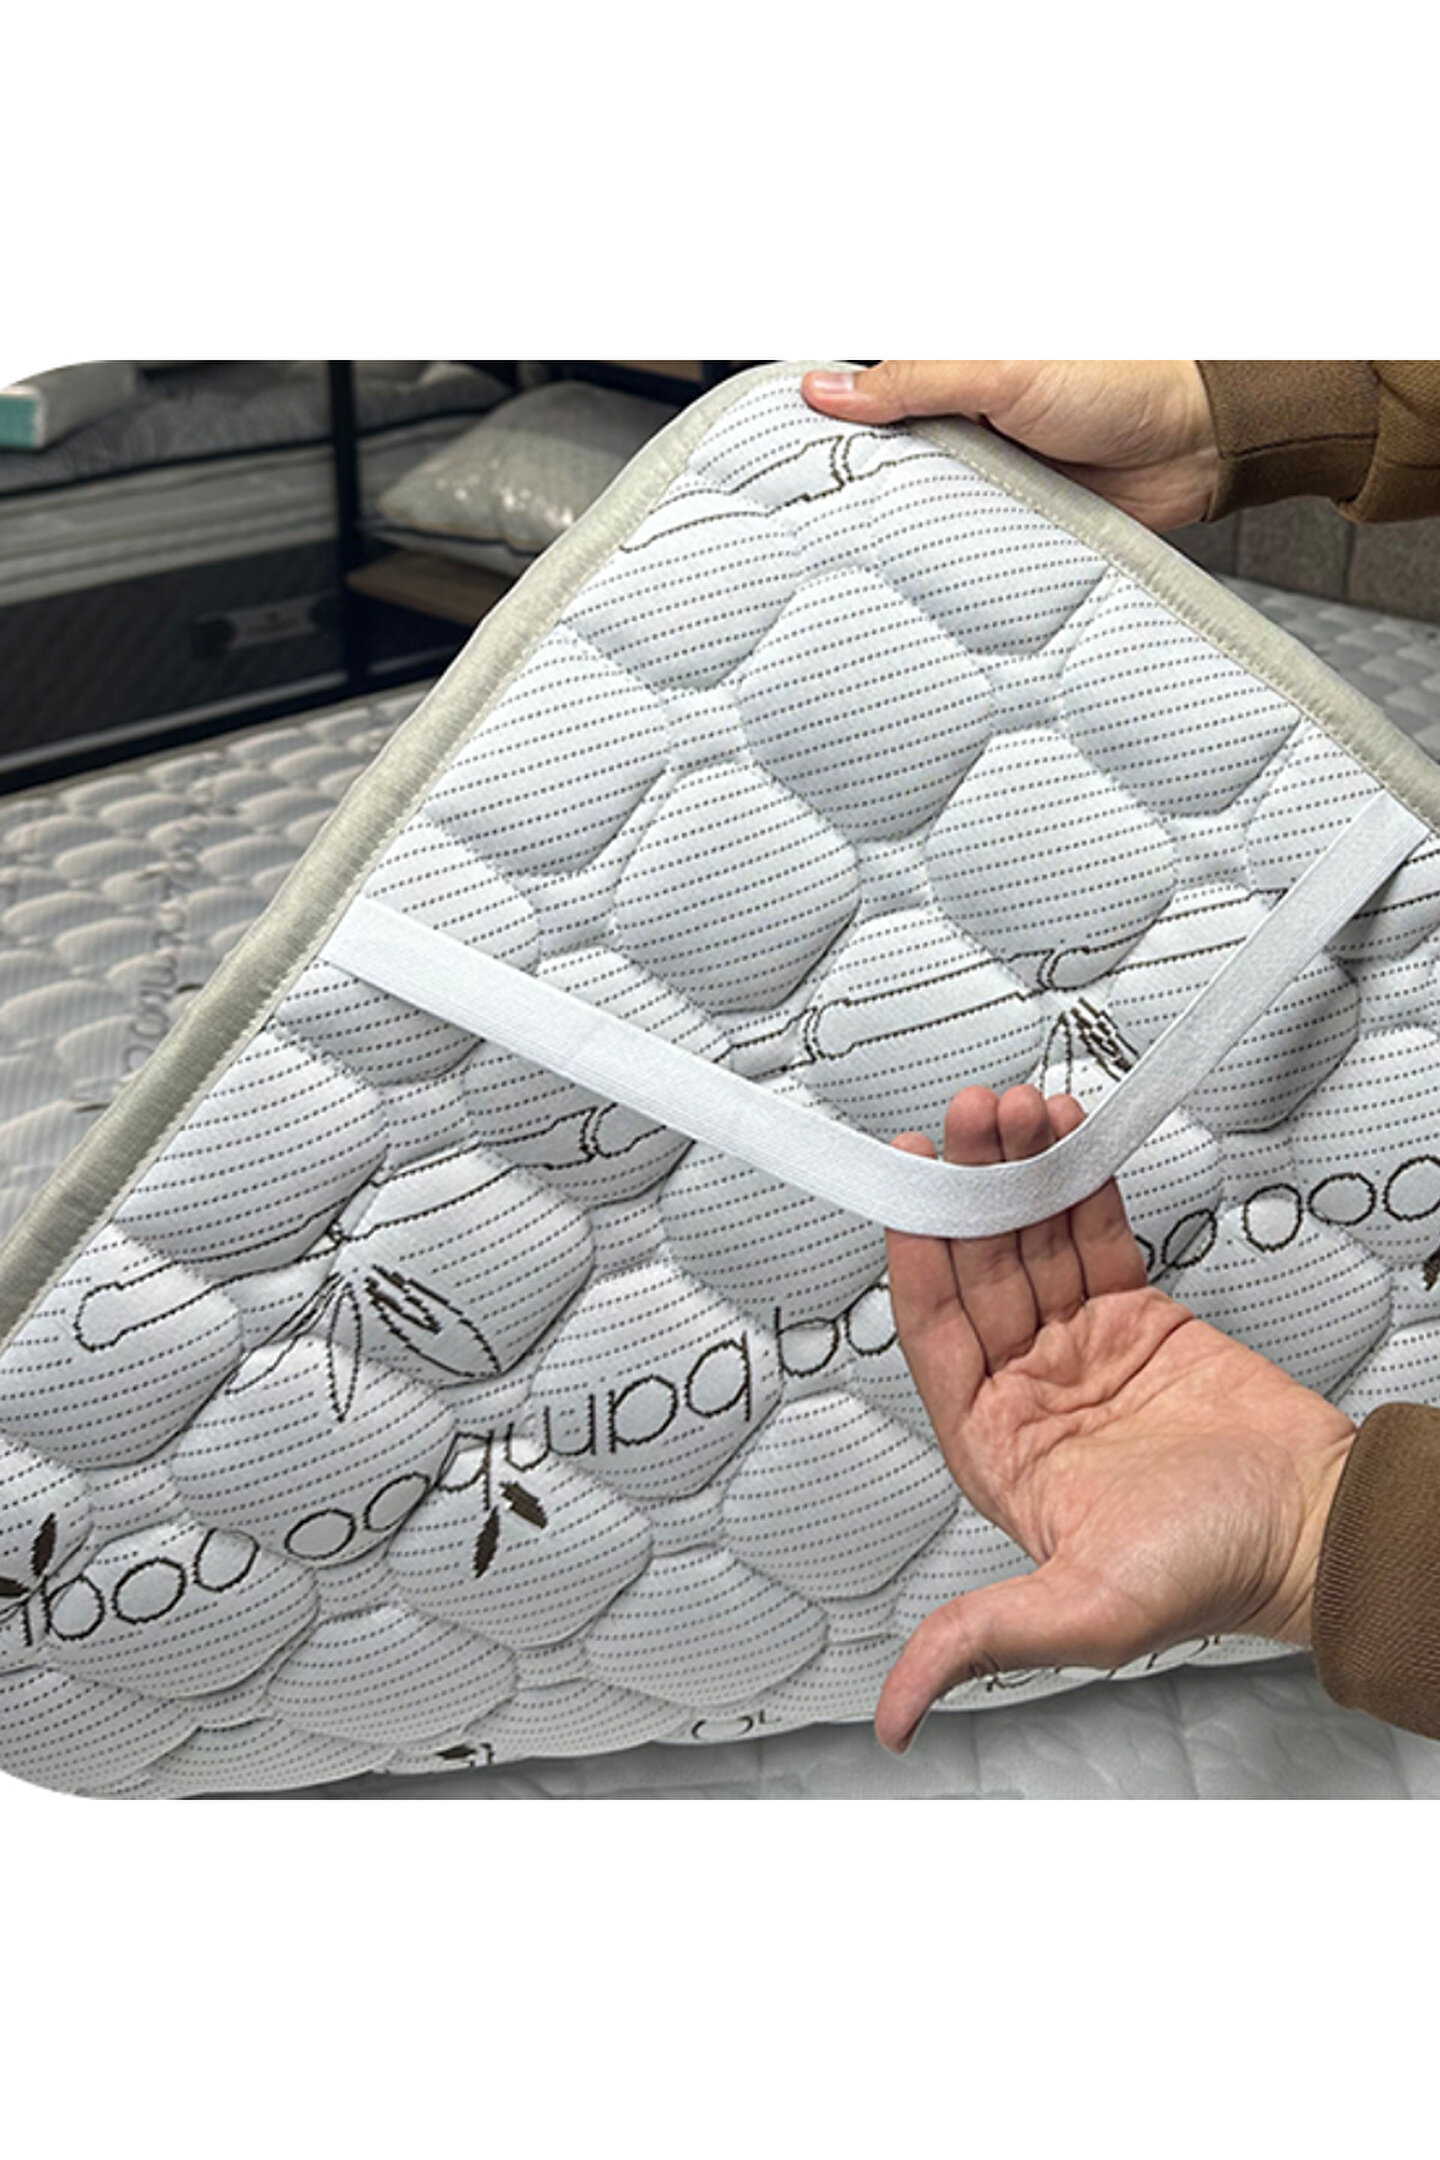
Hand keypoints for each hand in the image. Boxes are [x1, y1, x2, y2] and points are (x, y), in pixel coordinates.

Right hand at [802, 360, 1218, 530]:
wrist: (1198, 445)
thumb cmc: (1118, 381)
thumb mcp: (1002, 368)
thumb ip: (914, 380)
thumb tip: (825, 389)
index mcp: (955, 369)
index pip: (871, 400)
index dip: (829, 429)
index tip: (783, 461)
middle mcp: (966, 422)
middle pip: (887, 465)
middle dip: (858, 495)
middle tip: (812, 528)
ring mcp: (989, 477)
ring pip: (921, 513)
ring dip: (902, 534)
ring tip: (855, 564)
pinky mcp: (1013, 526)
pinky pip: (965, 549)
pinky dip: (946, 564)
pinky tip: (917, 580)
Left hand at [879, 1084, 1355, 1753]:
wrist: (1319, 1525)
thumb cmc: (1213, 1572)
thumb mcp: (1087, 1612)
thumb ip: (984, 1640)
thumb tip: (897, 1710)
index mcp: (995, 1446)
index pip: (935, 1332)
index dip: (917, 1253)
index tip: (908, 1186)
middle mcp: (1027, 1389)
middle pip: (977, 1267)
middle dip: (966, 1189)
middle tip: (963, 1121)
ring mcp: (1081, 1347)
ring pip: (1029, 1239)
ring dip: (1015, 1172)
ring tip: (1011, 1110)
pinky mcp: (1138, 1315)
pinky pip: (1090, 1233)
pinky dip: (1074, 1183)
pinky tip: (1061, 1136)